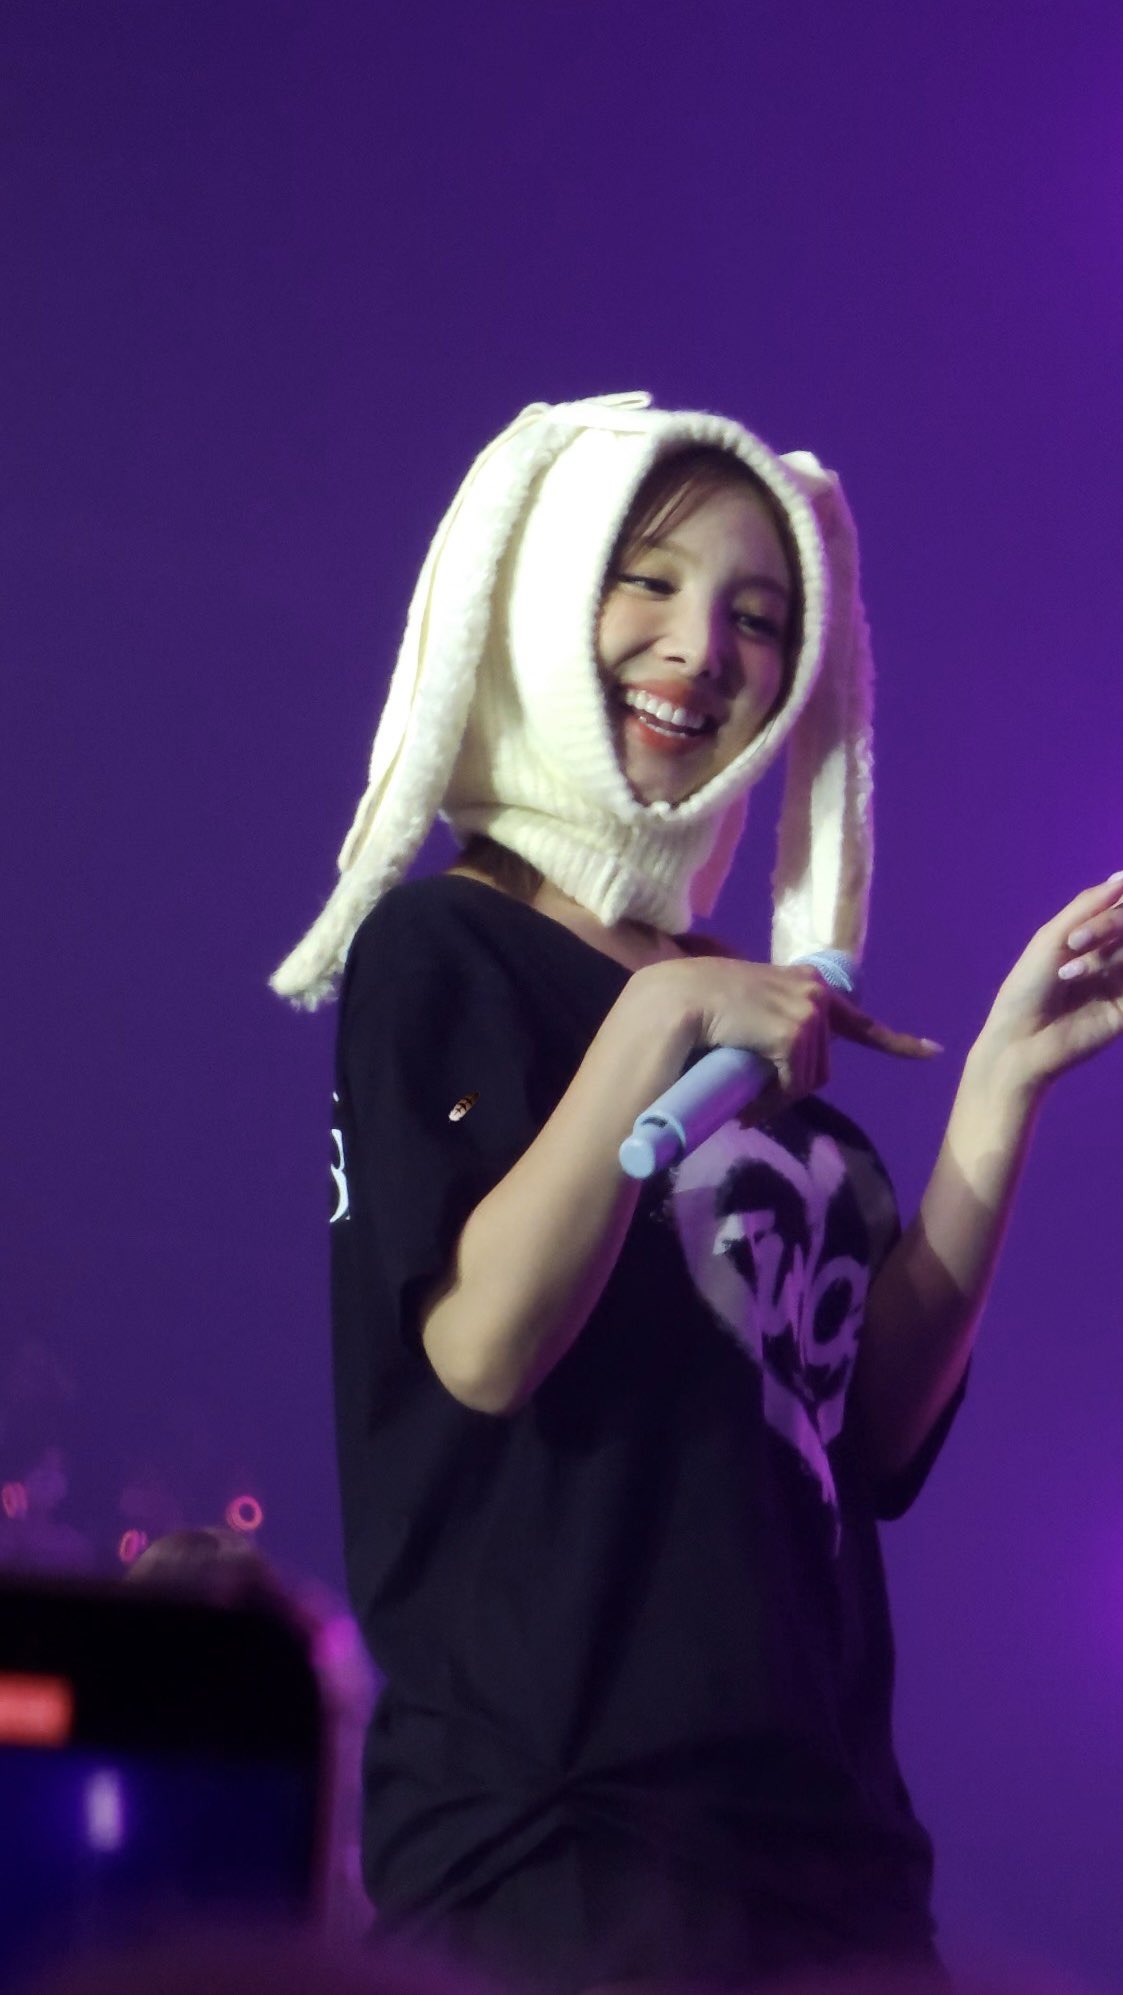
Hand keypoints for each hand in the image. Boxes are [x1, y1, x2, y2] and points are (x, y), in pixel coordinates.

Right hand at [664, 957, 940, 1114]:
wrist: (670, 1004)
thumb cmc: (695, 1011)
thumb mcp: (744, 1010)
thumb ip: (769, 1023)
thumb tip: (778, 1071)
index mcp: (807, 984)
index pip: (859, 1020)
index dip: (898, 1042)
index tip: (932, 1053)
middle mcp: (814, 992)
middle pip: (824, 1064)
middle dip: (795, 1086)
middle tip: (757, 1101)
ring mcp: (807, 1011)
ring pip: (809, 1078)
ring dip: (779, 1098)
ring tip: (745, 1102)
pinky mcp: (794, 1033)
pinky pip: (793, 1086)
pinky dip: (771, 1103)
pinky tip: (747, 1108)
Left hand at [973, 870, 1122, 1097]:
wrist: (1022, 1041)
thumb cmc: (1028, 987)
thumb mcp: (1053, 939)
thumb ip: (1089, 906)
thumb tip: (1122, 876)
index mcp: (1092, 935)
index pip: (1120, 907)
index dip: (1117, 906)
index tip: (1081, 928)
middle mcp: (1111, 954)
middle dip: (1112, 926)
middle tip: (1075, 943)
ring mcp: (1122, 981)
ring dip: (1107, 956)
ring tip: (1068, 974)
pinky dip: (1119, 970)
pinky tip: (1082, 981)